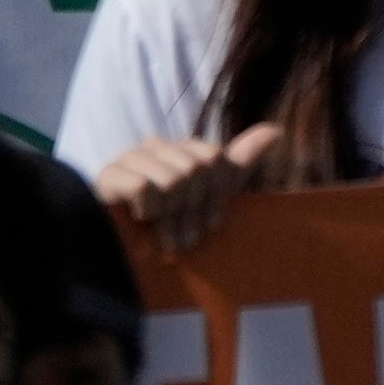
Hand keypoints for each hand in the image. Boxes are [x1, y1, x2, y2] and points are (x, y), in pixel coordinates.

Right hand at [95, 125, 286, 256]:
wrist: (125, 255)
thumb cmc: (172, 227)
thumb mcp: (210, 197)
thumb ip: (239, 163)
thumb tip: (276, 129)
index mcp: (179, 150)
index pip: (214, 158)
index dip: (216, 197)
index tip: (210, 225)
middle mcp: (154, 147)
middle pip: (195, 169)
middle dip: (193, 211)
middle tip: (183, 235)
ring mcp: (129, 158)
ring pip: (173, 180)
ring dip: (171, 219)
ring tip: (165, 235)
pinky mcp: (108, 175)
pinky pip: (145, 189)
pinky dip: (148, 214)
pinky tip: (141, 222)